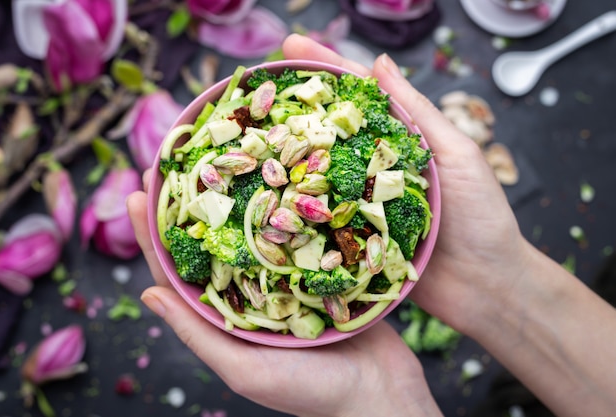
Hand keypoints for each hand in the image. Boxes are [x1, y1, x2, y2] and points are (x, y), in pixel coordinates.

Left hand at [127, 170, 441, 416]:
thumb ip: (198, 334)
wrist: (380, 393)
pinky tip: (276, 179)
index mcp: (225, 318)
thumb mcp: (245, 370)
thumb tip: (146, 294)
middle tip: (170, 164)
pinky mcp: (319, 271)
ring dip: (233, 199)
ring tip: (215, 160)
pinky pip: (295, 235)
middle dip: (189, 206)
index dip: (153, 236)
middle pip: (210, 245)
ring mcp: (285, 280)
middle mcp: (250, 294)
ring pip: (251, 233)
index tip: (138, 194)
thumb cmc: (313, 392)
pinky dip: (282, 208)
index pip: (177, 273)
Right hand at [280, 34, 530, 334]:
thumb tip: (380, 62)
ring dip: (284, 153)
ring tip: (248, 129)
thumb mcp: (456, 154)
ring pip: (315, 173)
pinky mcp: (349, 241)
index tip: (291, 44)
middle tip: (255, 81)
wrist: (484, 287)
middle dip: (293, 104)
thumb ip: (417, 112)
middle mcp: (371, 170)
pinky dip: (292, 205)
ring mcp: (357, 205)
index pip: (357, 97)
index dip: (326, 68)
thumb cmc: (481, 218)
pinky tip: (264, 192)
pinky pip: (317, 219)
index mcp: (398, 142)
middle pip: (327, 131)